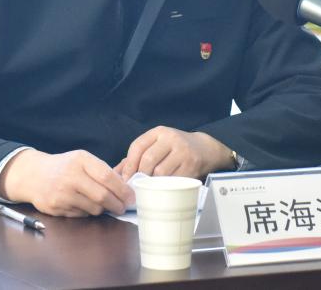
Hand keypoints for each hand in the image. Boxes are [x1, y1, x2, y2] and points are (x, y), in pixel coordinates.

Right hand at [0, 149, 134, 217]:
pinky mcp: (56, 208)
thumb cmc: (64, 167)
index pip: (107, 176)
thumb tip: (127, 185)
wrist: (34, 175)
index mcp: (80, 160)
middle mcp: (70, 176)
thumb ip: (102, 170)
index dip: (123, 189)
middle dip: (117, 204)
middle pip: (102, 196)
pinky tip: (83, 204)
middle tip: (122, 207)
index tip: (131, 197)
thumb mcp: (82, 160)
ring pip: (93, 208)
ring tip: (101, 203)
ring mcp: (62, 193)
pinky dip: (87, 212)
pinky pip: (81, 215)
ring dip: (102, 209)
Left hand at [117, 126, 233, 180]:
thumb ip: (137, 157)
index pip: (138, 146)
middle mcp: (171, 139)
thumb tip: (115, 173)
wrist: (205, 149)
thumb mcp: (157, 145)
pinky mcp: (192, 166)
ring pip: (160, 172)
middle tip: (136, 186)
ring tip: (149, 188)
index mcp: (159, 132)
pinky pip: (173, 180)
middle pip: (148, 160)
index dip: (129, 164)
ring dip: (152, 183)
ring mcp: (183, 152)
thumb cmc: (175, 149)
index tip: (125, 178)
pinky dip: (166, 187)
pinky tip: (163, 189)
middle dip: (139, 175)